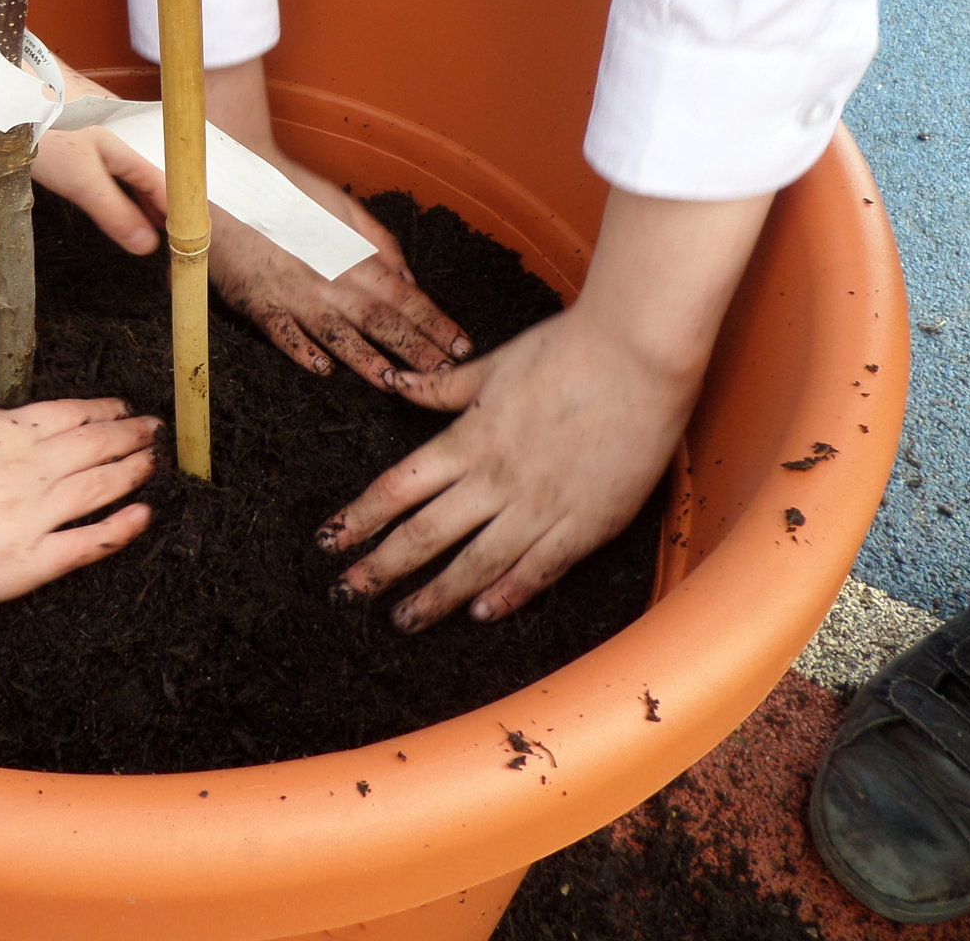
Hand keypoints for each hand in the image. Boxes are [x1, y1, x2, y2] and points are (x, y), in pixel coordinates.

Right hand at [0, 397, 159, 607]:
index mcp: (0, 430)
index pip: (68, 413)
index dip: (102, 410)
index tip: (121, 409)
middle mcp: (26, 467)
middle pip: (94, 444)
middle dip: (129, 435)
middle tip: (153, 431)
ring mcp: (29, 514)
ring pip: (100, 486)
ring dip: (133, 471)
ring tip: (154, 464)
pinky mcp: (22, 563)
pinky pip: (86, 544)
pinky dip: (120, 528)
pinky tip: (143, 517)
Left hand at [30, 67, 166, 256]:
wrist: (6, 81)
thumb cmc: (43, 126)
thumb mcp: (81, 179)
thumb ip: (114, 210)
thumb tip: (146, 244)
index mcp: (129, 147)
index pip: (166, 187)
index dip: (176, 215)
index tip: (182, 241)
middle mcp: (119, 132)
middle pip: (147, 175)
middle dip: (155, 206)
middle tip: (160, 237)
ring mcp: (97, 124)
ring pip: (125, 165)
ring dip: (132, 194)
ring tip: (136, 220)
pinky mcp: (74, 121)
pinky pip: (104, 155)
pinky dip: (110, 178)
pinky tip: (100, 185)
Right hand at [211, 148, 469, 387]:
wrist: (232, 177)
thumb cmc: (288, 190)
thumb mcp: (342, 204)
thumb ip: (377, 240)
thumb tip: (407, 276)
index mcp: (351, 254)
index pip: (403, 296)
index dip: (434, 323)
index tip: (461, 347)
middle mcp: (328, 276)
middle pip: (380, 319)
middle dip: (415, 349)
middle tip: (444, 376)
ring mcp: (292, 290)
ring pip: (336, 331)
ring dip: (366, 359)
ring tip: (394, 382)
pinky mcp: (256, 300)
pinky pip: (280, 330)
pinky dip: (300, 349)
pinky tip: (322, 368)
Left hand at [316, 188, 773, 629]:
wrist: (638, 355)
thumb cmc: (567, 349)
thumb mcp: (494, 364)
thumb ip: (443, 386)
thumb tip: (396, 384)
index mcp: (467, 439)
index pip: (396, 488)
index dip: (359, 519)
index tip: (330, 541)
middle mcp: (494, 479)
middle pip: (423, 535)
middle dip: (380, 568)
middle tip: (346, 594)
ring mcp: (540, 506)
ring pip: (475, 563)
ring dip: (435, 596)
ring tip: (404, 619)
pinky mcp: (586, 523)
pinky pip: (539, 569)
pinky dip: (508, 594)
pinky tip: (481, 614)